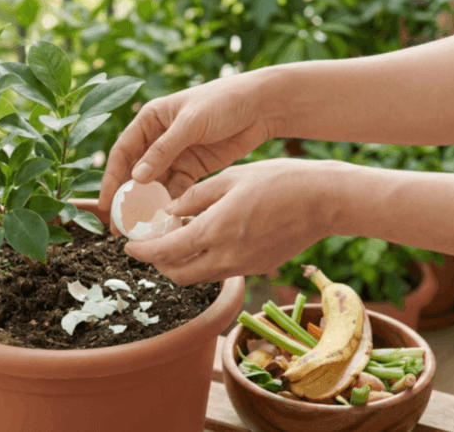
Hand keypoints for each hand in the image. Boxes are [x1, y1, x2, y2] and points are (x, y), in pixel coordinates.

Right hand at [98, 71, 275, 234]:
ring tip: (142, 230)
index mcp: (150, 120)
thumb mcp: (190, 123)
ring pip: (155, 185)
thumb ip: (163, 150)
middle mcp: (158, 139)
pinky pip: (177, 190)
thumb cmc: (223, 101)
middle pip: (135, 173)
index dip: (112, 179)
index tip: (107, 204)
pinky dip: (171, 205)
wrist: (261, 106)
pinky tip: (167, 222)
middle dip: (127, 199)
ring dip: (148, 206)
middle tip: (120, 226)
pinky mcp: (194, 168)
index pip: (123, 152)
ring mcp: (176, 155)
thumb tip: (136, 178)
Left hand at [122, 159, 337, 284]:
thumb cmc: (279, 181)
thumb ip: (194, 197)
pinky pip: (222, 271)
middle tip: (150, 246)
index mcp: (215, 230)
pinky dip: (207, 261)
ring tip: (179, 238)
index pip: (165, 251)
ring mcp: (245, 266)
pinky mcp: (259, 268)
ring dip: (182, 264)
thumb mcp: (230, 178)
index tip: (128, 247)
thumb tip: (169, 211)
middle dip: (158, 264)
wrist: (324, 200)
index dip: (142, 252)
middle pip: (178, 274)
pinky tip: (209, 238)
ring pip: (200, 276)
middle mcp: (227, 256)